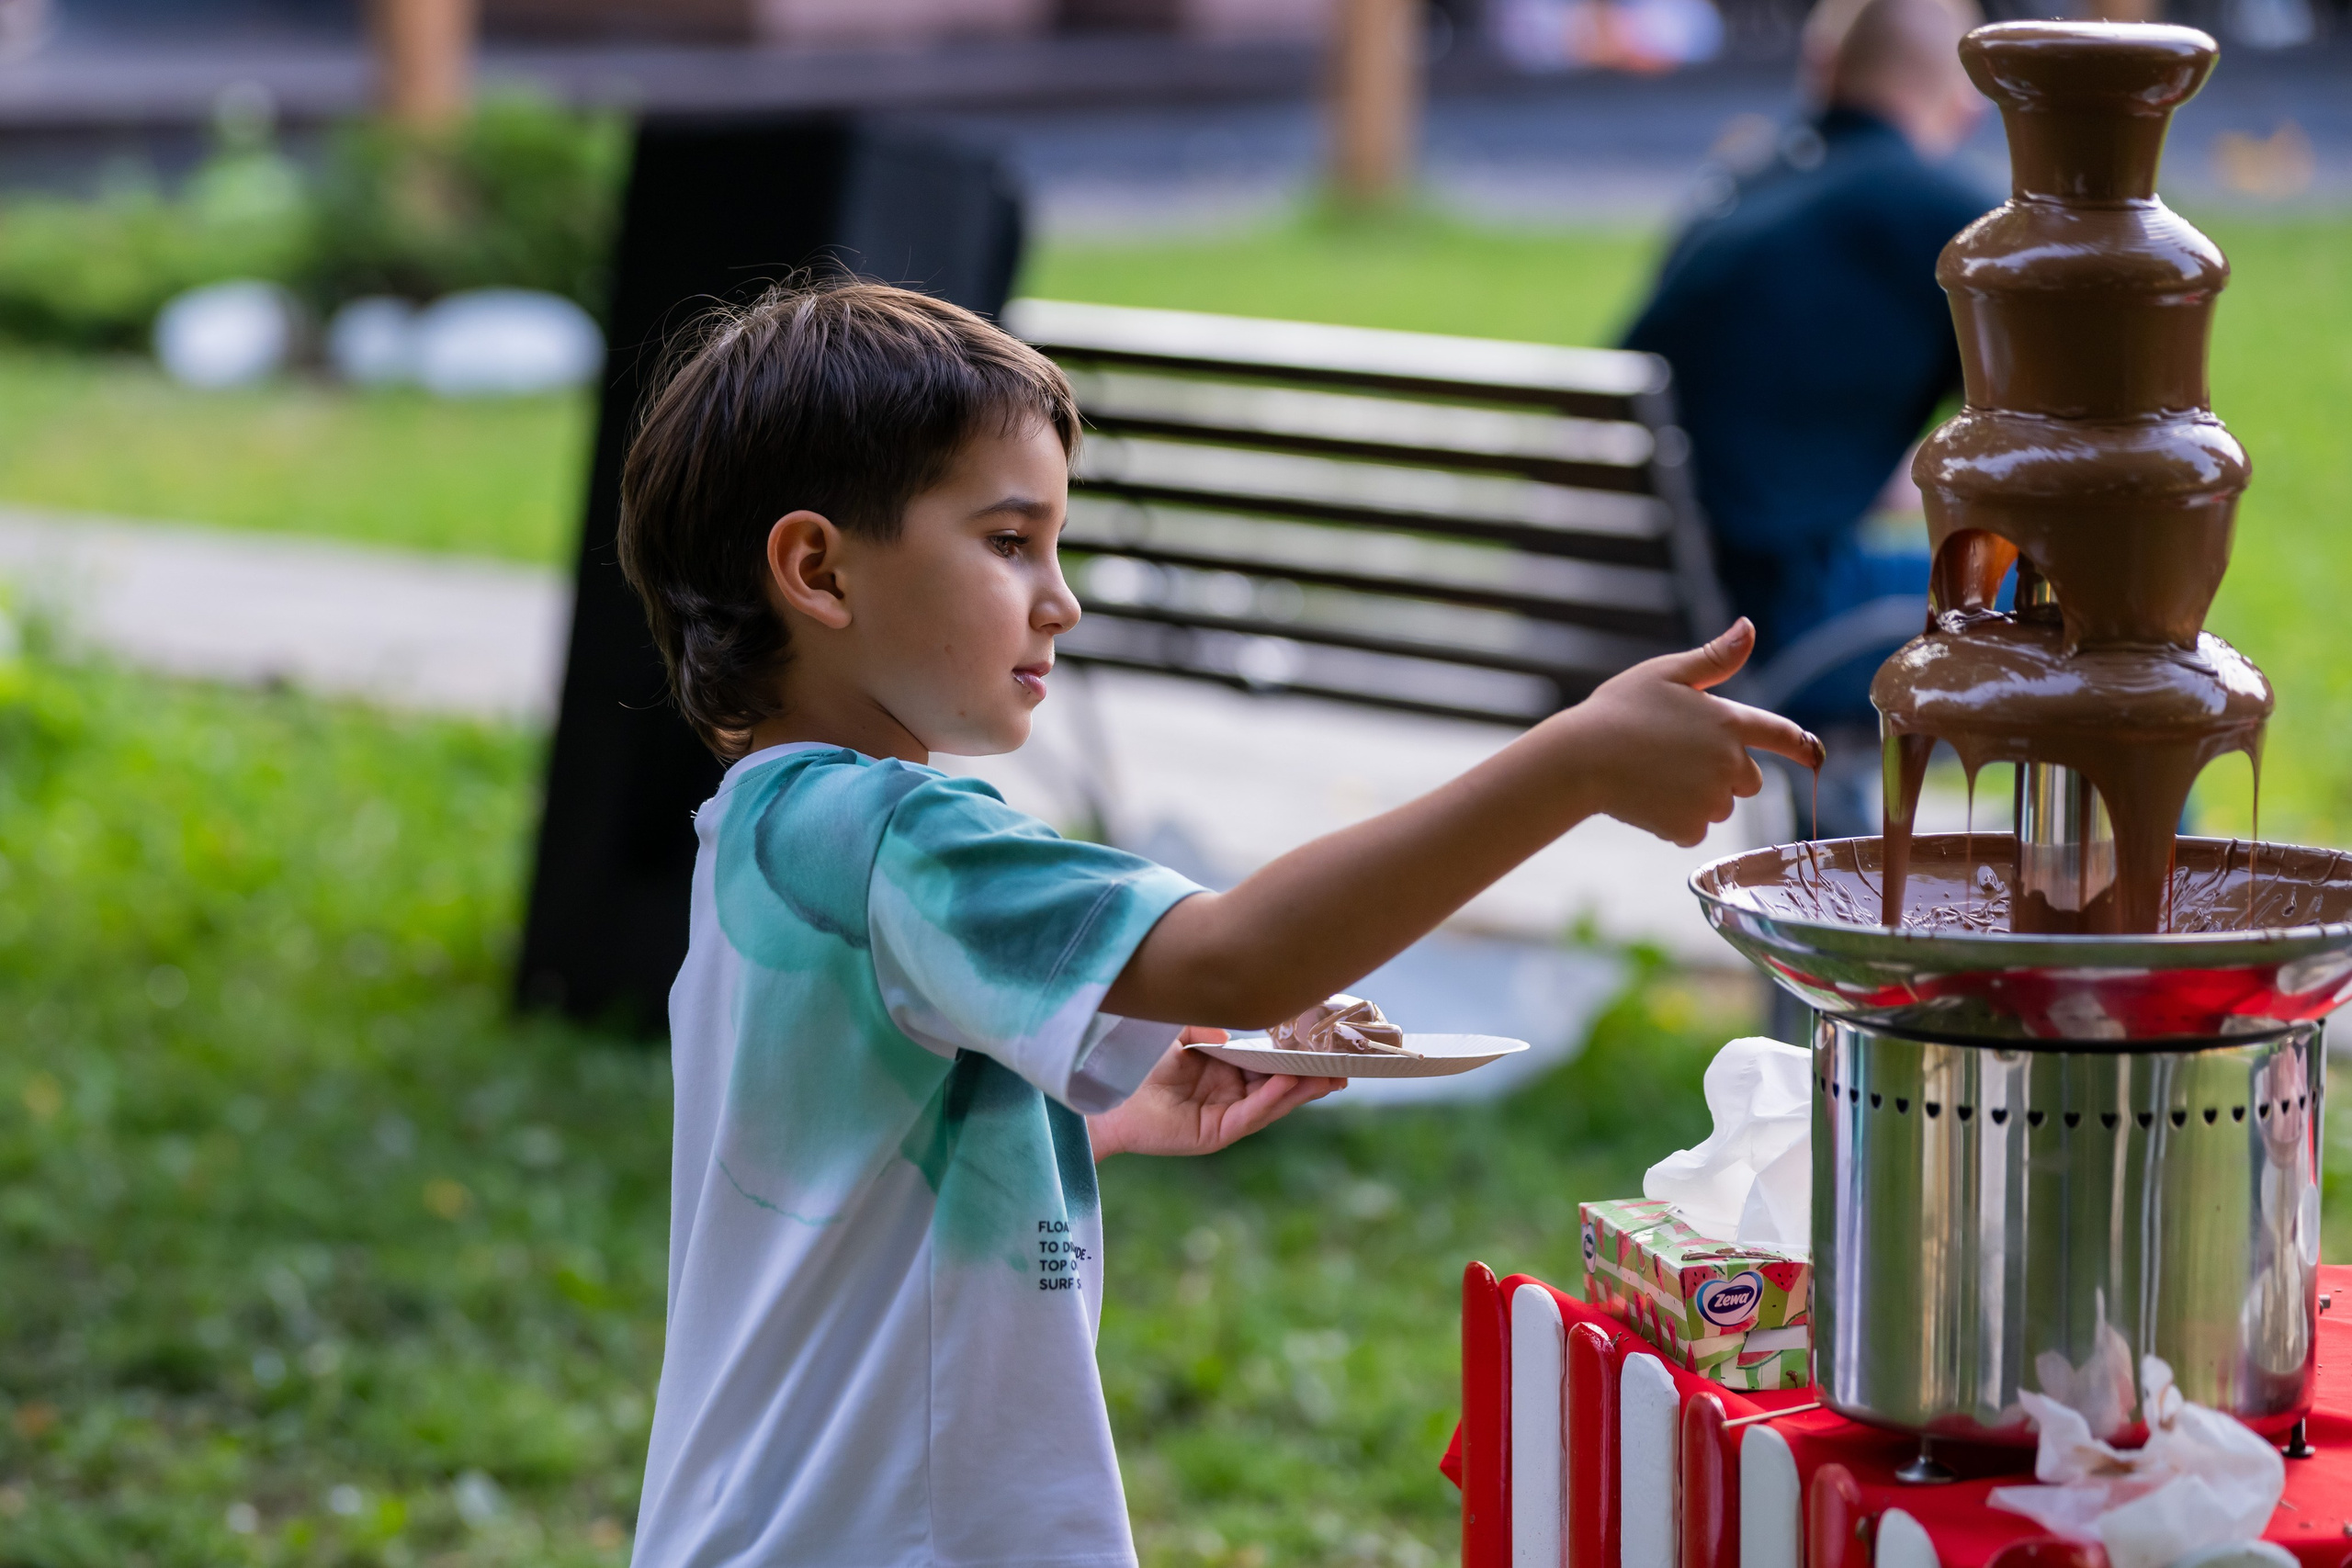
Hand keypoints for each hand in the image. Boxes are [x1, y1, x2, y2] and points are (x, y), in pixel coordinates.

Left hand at [1087, 1027, 1344, 1158]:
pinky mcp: (1213, 1134)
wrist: (1104, 1092)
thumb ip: (1207, 1026)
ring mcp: (1223, 1117)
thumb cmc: (1137, 1061)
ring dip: (1300, 1090)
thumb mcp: (1179, 1033)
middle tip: (1345, 1065)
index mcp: (1224, 1071)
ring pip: (1271, 1103)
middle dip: (1312, 1077)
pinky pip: (1249, 1115)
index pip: (1269, 1065)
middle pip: (1279, 1087)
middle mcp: (1228, 1095)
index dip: (1296, 1057)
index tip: (1326, 1044)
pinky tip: (1287, 1083)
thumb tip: (1231, 1030)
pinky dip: (1270, 1099)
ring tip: (1329, 1076)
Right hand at [1563, 618, 1822, 847]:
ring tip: (1657, 778)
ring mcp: (1710, 799)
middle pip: (1750, 780)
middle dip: (1725, 773)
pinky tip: (1648, 800)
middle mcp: (1729, 763)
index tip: (1814, 754)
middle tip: (1679, 760)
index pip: (1783, 734)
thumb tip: (1749, 626)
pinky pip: (1695, 830)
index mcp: (1729, 722)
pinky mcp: (1689, 827)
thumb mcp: (1666, 673)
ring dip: (1700, 798)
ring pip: (1721, 806)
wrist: (1580, 759)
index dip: (1802, 745)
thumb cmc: (1618, 709)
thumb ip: (1715, 657)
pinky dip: (1677, 821)